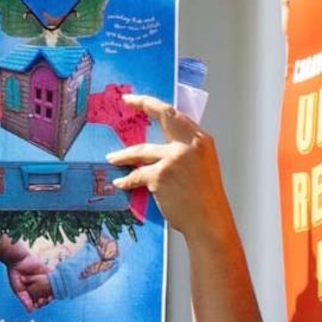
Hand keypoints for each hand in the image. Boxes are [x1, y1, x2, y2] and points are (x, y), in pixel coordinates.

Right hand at [4, 254, 55, 310]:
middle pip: (48, 297)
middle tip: (43, 298)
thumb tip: (31, 312)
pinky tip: (49, 284)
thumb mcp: (18, 291)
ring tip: (47, 293)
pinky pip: (55, 279)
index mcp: (33, 293)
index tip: (39, 303)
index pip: (41, 302)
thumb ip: (25, 301)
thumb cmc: (16, 275)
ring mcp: (45, 280)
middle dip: (47, 300)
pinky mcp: (49, 272)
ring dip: (52, 293)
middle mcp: (40, 288)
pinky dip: (54, 283)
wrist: (18, 260)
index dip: (41, 304)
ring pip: (53, 290)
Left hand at [107, 95, 231, 241]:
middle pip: (162, 116)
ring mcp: (174, 159)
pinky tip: (121, 182)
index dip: (155, 104)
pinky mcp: (160, 176)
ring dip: (124, 155)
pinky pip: (137, 175)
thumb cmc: (205, 200)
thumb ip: (185, 152)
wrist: (209, 222)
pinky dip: (127, 180)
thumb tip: (160, 146)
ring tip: (113, 158)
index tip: (139, 99)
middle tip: (126, 102)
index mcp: (201, 141)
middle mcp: (189, 145)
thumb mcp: (202, 167)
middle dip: (141, 104)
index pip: (176, 115)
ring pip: (141, 150)